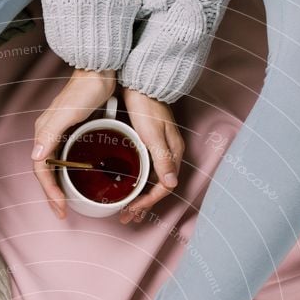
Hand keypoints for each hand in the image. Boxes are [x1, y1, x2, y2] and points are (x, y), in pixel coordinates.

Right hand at [31, 68, 115, 217]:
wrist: (100, 69)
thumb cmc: (86, 90)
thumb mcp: (67, 113)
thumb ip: (50, 134)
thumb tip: (36, 157)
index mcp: (44, 134)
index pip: (41, 171)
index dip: (49, 192)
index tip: (61, 208)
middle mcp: (48, 136)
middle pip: (46, 173)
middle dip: (52, 195)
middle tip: (61, 213)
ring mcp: (60, 135)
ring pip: (54, 168)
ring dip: (58, 187)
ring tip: (65, 203)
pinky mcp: (72, 133)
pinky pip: (65, 159)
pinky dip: (68, 175)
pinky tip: (77, 181)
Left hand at [119, 90, 184, 224]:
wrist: (142, 81)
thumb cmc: (146, 105)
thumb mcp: (153, 134)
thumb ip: (162, 159)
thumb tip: (171, 184)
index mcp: (173, 154)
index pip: (163, 188)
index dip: (147, 202)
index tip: (131, 210)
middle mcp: (170, 154)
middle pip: (158, 188)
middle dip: (143, 206)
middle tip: (126, 217)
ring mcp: (161, 149)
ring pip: (152, 182)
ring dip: (141, 198)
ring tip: (128, 210)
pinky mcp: (151, 144)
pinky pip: (147, 171)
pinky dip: (139, 184)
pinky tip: (129, 189)